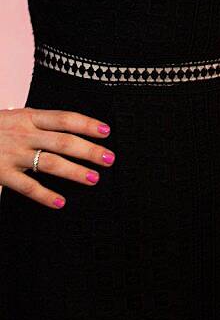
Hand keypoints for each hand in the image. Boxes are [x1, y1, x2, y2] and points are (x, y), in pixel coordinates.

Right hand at [0, 107, 114, 208]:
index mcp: (28, 117)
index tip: (107, 131)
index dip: (87, 124)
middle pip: (63, 141)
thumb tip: (71, 128)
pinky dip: (45, 195)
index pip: (64, 118)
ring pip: (50, 163)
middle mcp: (23, 133)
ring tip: (94, 179)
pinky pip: (27, 187)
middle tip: (110, 159)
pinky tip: (60, 202)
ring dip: (74, 171)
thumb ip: (38, 123)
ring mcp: (12, 154)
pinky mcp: (0, 173)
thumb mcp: (15, 117)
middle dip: (89, 150)